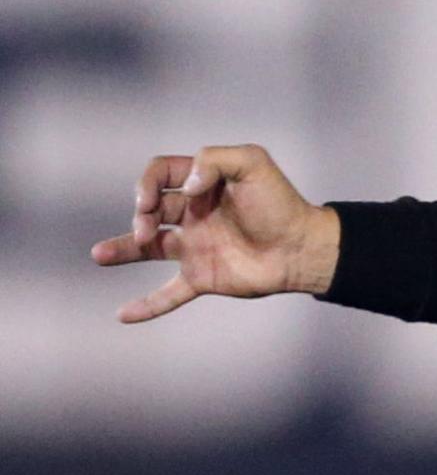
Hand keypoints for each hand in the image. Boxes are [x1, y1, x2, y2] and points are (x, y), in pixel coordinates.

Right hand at [90, 143, 340, 323]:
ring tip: (98, 254)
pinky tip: (123, 315)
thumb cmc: (280, 202)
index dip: (152, 182)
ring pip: (149, 247)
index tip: (180, 195)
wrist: (300, 247)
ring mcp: (196, 246)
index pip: (161, 173)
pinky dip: (146, 305)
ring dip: (122, 249)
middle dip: (141, 213)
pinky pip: (168, 293)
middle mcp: (194, 213)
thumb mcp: (253, 163)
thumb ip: (215, 159)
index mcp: (204, 183)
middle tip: (145, 227)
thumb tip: (186, 186)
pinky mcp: (202, 276)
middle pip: (151, 207)